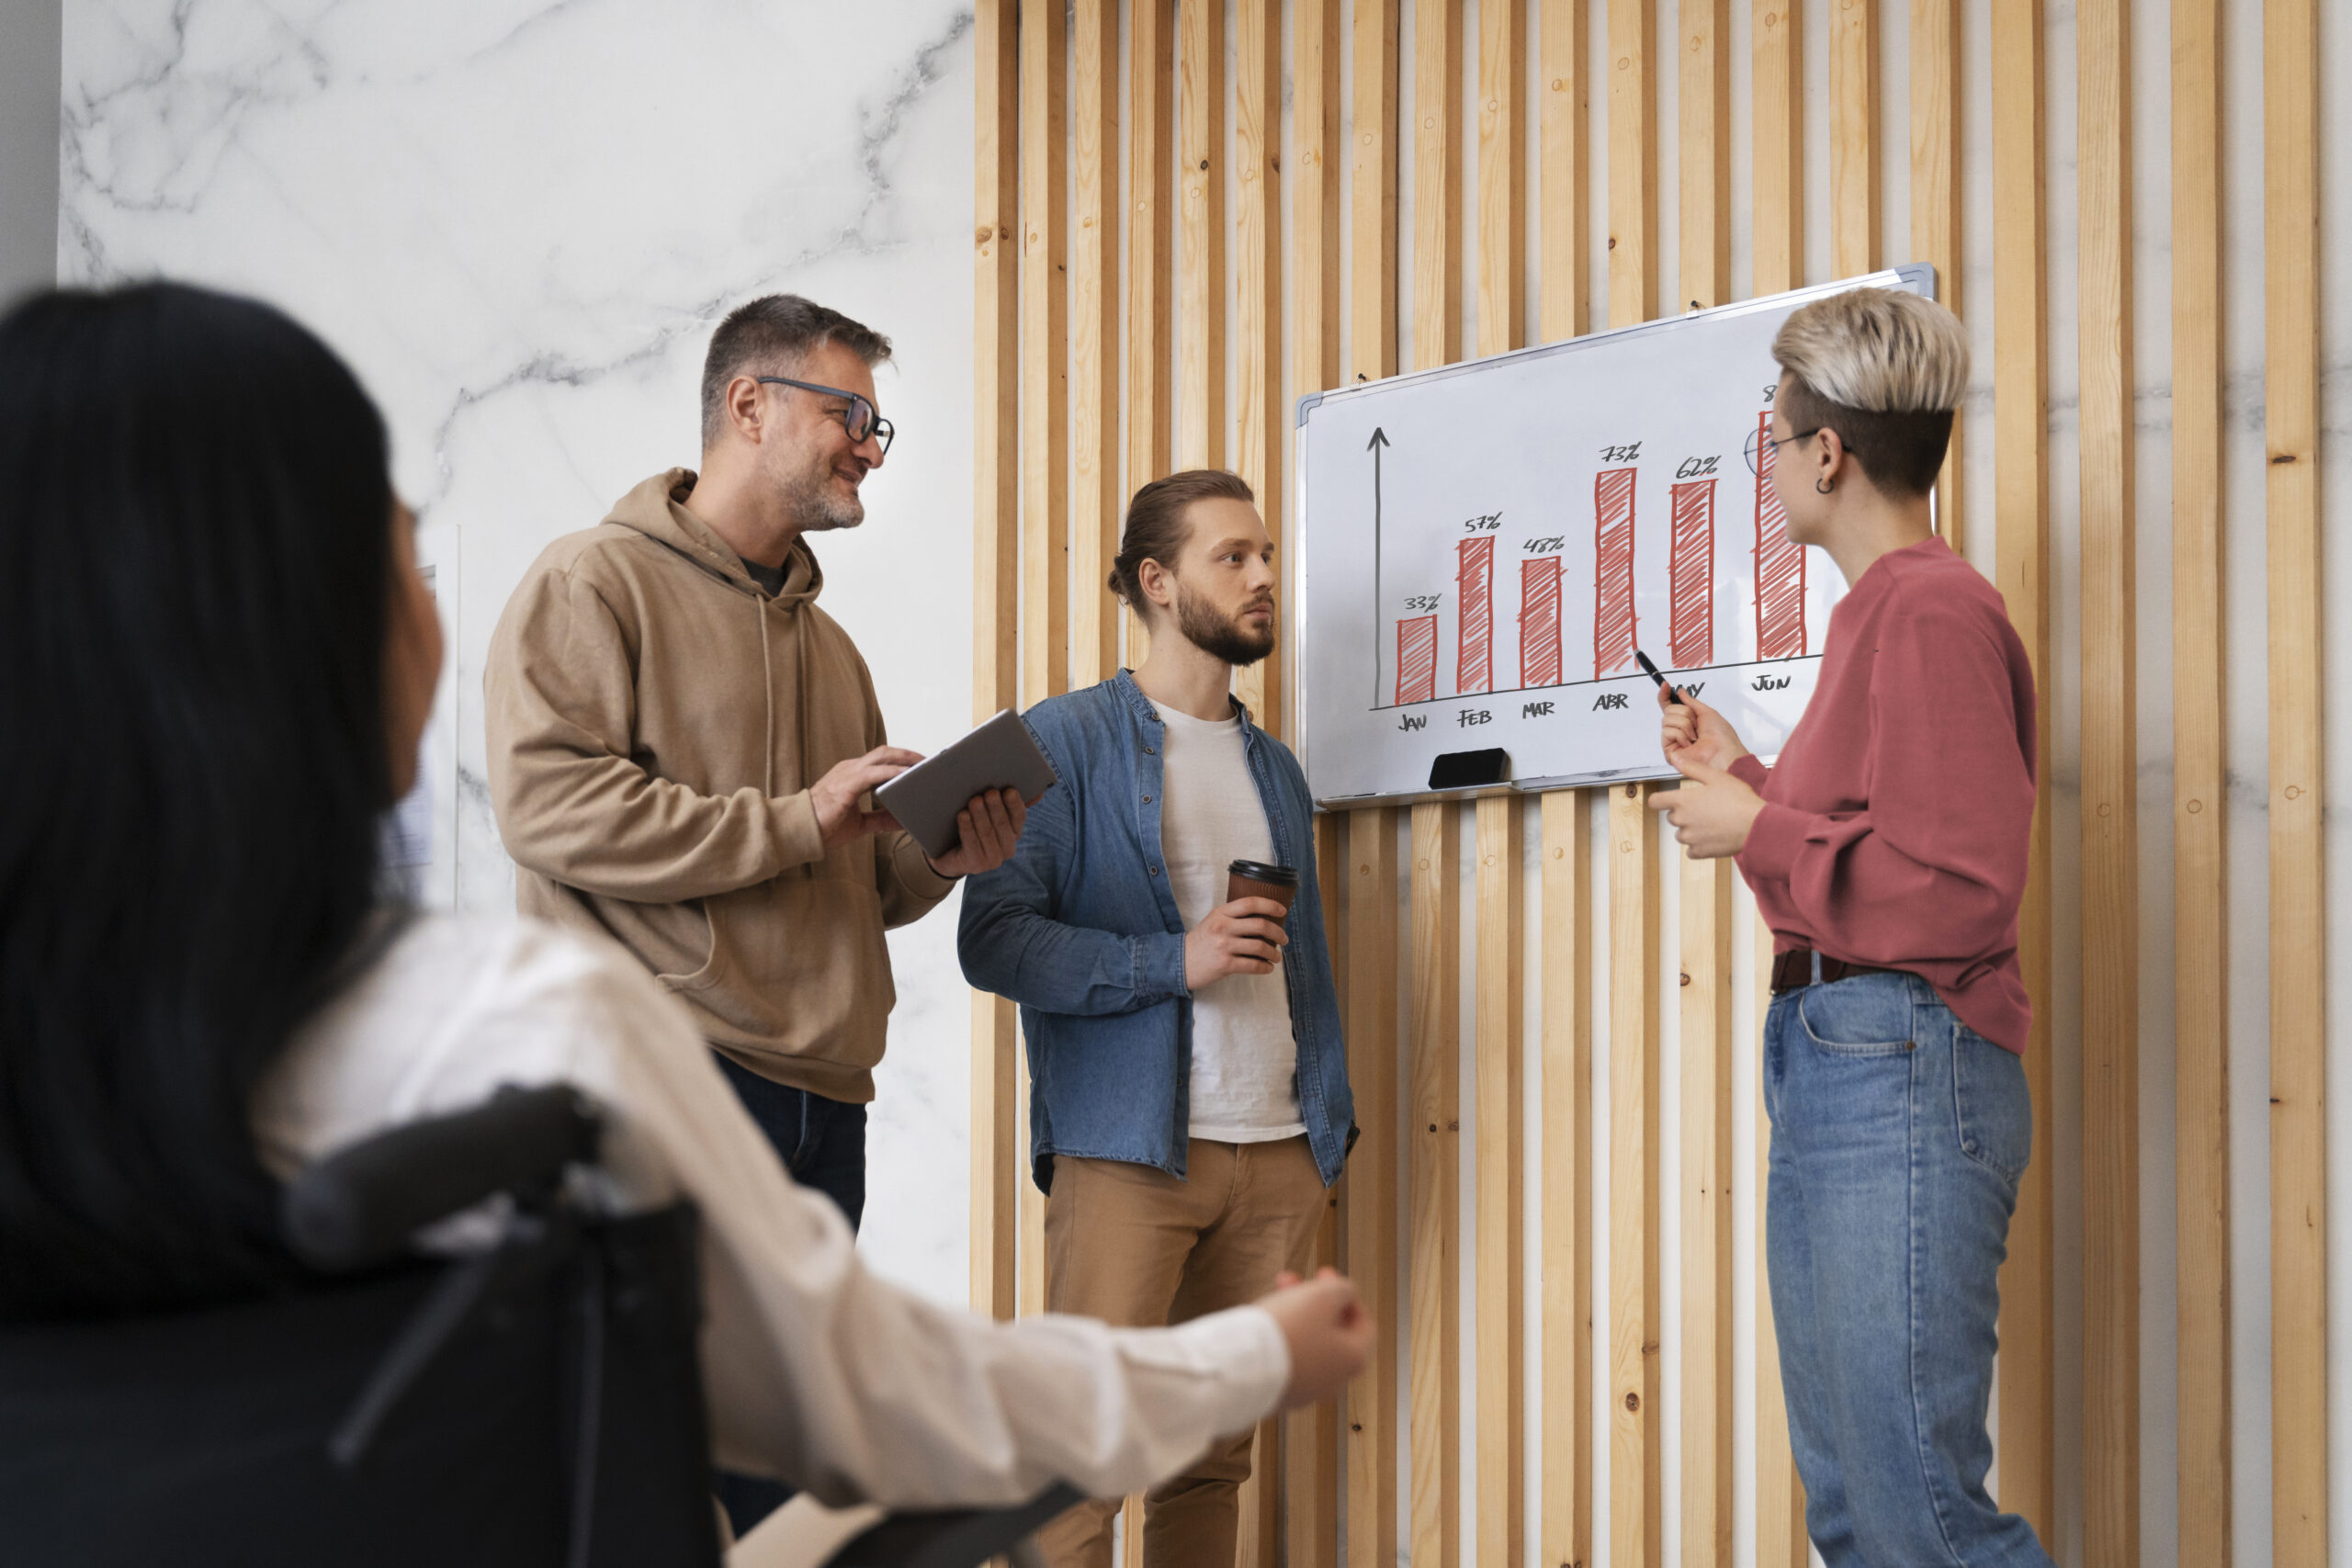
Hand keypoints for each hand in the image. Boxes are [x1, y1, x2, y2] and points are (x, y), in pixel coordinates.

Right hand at [811, 746, 923, 846]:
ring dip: (906, 760)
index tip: (921, 767)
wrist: (799, 831)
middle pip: (886, 752)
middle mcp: (851, 769)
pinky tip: (907, 776)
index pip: (882, 760)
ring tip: (925, 766)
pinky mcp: (846, 784)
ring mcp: (848, 773)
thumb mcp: (859, 824)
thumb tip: (901, 821)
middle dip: (909, 755)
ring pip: (883, 757)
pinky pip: (875, 773)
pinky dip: (894, 772)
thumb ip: (879, 819)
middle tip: (931, 763)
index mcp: (852, 774)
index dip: (902, 760)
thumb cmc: (823, 826)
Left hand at [925, 787, 1028, 877]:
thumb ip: (1008, 804)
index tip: (1009, 790)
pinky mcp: (976, 865)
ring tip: (975, 801)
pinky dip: (967, 828)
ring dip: (981, 815)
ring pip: (987, 833)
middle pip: (1002, 825)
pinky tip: (963, 815)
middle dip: (996, 807)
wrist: (949, 854)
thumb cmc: (972, 827)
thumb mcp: (989, 815)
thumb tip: (1038, 793)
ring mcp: (993, 860)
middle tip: (990, 792)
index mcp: (1014, 834)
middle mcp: (1007, 848)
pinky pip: (972, 844)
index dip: (1014, 804)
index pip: (1019, 817)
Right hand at [1184, 897, 1289, 989]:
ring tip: (1276, 956)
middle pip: (1260, 925)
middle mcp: (1223, 927)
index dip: (1270, 905)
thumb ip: (1234, 917)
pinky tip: (1268, 968)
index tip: (1282, 911)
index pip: (1251, 903)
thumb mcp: (1213, 921)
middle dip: (1278, 933)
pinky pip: (1253, 965)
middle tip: (1284, 939)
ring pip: (1260, 946)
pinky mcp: (1225, 964)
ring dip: (1273, 953)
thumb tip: (1264, 920)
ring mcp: (1224, 946)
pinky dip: (1265, 967)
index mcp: (1221, 913)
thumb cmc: (1201, 941)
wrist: (1180, 961)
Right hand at [1259, 1267, 1373, 1411]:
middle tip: (1293, 1280)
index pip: (1363, 1324)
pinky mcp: (1280, 1394)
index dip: (1346, 1295)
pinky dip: (1280, 1339)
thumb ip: (1342, 1290)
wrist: (1242, 1368)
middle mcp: (1334, 1380)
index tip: (1323, 1274)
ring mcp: (1306, 1390)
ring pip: (1307, 1345)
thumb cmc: (1289, 1330)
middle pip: (1332, 1332)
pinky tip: (1263, 1326)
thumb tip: (1345, 1294)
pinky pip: (1286, 1361)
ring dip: (1295, 1316)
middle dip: (1314, 1301)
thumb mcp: (1323, 1295)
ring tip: (1272, 1295)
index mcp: (1353, 1358)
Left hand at [1649, 748, 1766, 858]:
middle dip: (1683, 812)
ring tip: (1712, 822)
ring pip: (1681, 834)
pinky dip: (1699, 845)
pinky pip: (1691, 850)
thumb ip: (1691, 768)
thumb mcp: (1715, 776)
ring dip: (1691, 829)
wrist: (1756, 825)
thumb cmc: (1739, 800)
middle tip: (1705, 807)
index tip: (1664, 800)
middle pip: (1672, 817)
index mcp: (1682, 801)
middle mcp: (1682, 821)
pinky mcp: (1700, 852)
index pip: (1655, 801)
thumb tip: (1675, 759)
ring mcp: (1690, 838)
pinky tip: (1713, 836)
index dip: (1660, 799)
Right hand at [1657, 683, 1749, 770]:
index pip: (1671, 706)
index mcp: (1689, 721)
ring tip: (1694, 736)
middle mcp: (1680, 730)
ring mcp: (1674, 740)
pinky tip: (1688, 743)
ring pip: (1667, 719)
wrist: (1723, 754)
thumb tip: (1681, 692)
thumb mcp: (1707, 712)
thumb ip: (1691, 701)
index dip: (1666, 695)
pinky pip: (1667, 731)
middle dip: (1684, 713)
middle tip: (1696, 724)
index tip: (1665, 686)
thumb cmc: (1722, 737)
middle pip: (1668, 710)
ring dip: (1685, 724)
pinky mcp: (1669, 750)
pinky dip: (1680, 735)